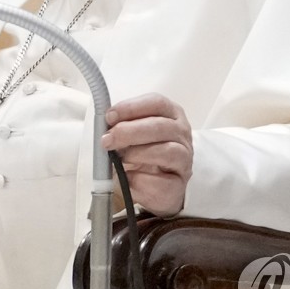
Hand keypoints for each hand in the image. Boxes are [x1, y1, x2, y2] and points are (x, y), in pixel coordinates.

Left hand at [101, 93, 192, 215]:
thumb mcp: (132, 134)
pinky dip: (141, 179)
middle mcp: (181, 134)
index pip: (156, 103)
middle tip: (107, 140)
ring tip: (121, 159)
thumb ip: (121, 126)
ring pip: (166, 151)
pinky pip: (162, 181)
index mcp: (171, 114)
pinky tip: (130, 178)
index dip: (131, 108)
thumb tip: (106, 128)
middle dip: (129, 131)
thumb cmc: (142, 152)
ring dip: (136, 154)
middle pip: (160, 126)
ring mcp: (184, 159)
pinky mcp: (179, 184)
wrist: (154, 185)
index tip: (110, 116)